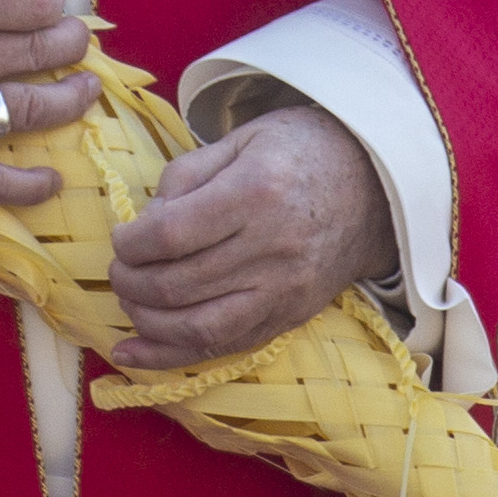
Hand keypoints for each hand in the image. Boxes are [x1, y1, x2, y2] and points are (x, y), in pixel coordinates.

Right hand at [0, 0, 96, 205]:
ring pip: (29, 109)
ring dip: (69, 100)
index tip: (49, 7)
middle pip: (39, 50)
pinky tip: (52, 180)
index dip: (50, 4)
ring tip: (85, 92)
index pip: (29, 1)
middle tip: (74, 43)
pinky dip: (28, 186)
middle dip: (69, 44)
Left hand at [104, 104, 389, 371]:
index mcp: (256, 192)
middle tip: (119, 270)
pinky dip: (173, 357)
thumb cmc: (301, 152)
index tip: (121, 239)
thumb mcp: (241, 139)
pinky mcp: (291, 316)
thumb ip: (185, 177)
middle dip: (130, 283)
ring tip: (129, 303)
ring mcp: (285, 289)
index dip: (130, 244)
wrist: (379, 186)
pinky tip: (134, 353)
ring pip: (198, 328)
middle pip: (177, 285)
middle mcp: (272, 247)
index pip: (170, 235)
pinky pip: (226, 347)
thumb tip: (143, 225)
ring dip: (147, 323)